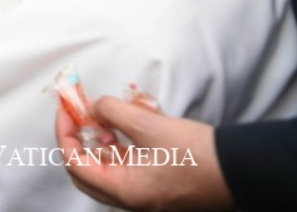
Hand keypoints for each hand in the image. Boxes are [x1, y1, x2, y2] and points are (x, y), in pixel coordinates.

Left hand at [55, 96, 232, 210]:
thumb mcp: (149, 125)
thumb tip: (93, 106)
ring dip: (97, 141)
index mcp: (125, 191)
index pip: (76, 164)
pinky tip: (119, 124)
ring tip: (98, 114)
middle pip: (85, 170)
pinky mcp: (155, 184)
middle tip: (75, 113)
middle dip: (77, 139)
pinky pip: (125, 166)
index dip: (65, 134)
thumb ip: (113, 112)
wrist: (240, 168)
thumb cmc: (197, 153)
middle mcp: (130, 198)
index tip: (65, 110)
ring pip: (106, 167)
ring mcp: (143, 193)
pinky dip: (117, 145)